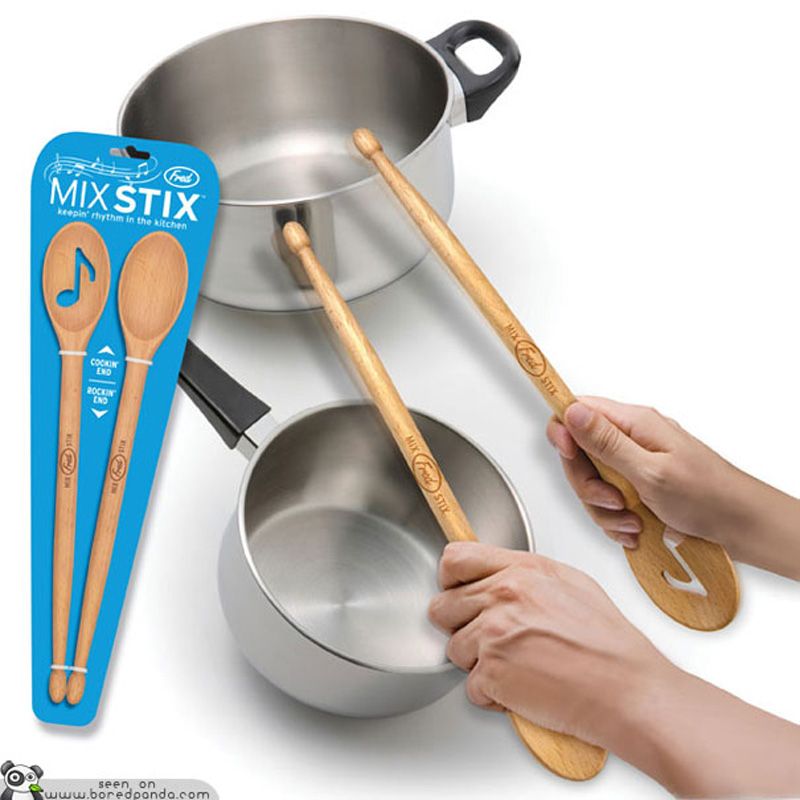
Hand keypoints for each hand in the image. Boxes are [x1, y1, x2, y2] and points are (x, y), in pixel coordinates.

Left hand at [430, 542, 799, 796]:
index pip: (455, 560)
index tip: (456, 590)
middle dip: (461, 624)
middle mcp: (501, 598)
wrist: (627, 689)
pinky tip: (520, 687)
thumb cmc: (609, 642)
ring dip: (477, 662)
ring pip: (454, 648)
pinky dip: (491, 694)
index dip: (450, 578)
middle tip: (489, 637)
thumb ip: (525, 574)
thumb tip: (499, 576)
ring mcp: (493, 636)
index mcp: (519, 572)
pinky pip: (471, 687)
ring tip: (514, 665)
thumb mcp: (571, 582)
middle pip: (443, 607)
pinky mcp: (492, 675)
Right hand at [546, 397, 799, 576]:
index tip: (569, 455)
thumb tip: (572, 411)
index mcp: (633, 423)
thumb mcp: (650, 471)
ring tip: (633, 522)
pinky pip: (607, 502)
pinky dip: (616, 520)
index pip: (577, 409)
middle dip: (588, 484)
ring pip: (591, 482)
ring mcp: (633, 463)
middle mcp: (631, 438)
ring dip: (604, 509)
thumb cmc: (707, 495)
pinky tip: (636, 529)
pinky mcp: (636, 486)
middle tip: (613, 501)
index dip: (563, 431)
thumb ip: (607, 443)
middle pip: (579, 454)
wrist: (741, 525)